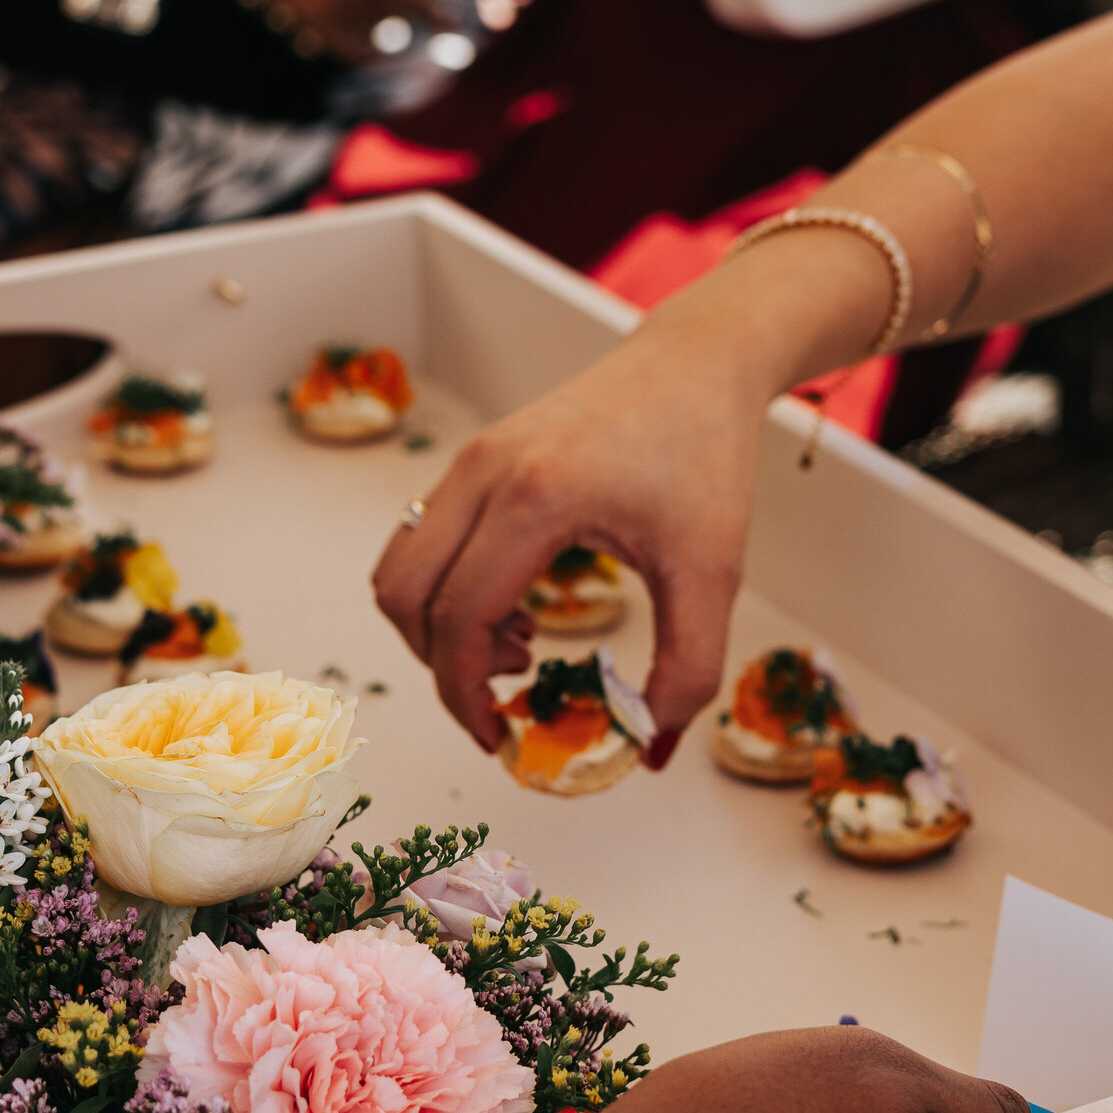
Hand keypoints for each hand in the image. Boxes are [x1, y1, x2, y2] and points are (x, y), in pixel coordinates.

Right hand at [243, 0, 434, 61]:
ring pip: (377, 31)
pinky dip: (365, 52)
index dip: (437, 13)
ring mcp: (334, 6)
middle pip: (400, 15)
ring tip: (358, 1)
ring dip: (379, 24)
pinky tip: (373, 50)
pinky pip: (353, 50)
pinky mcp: (314, 22)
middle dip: (408, 15)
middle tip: (415, 17)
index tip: (452, 25)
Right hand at [373, 296, 769, 750]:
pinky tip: (515, 601)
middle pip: (403, 595)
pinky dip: (445, 589)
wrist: (696, 364)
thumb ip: (688, 670)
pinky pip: (420, 540)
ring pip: (398, 567)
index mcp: (535, 497)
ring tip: (515, 642)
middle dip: (441, 666)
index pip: (458, 617)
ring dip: (436, 626)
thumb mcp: (714, 574)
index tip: (498, 736)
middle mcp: (484, 472)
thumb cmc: (706, 457)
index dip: (464, 694)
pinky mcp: (473, 458)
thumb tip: (649, 748)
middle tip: (508, 692)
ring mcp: (470, 460)